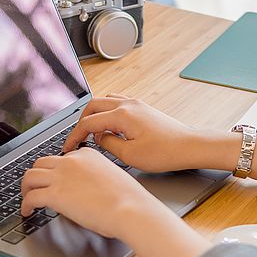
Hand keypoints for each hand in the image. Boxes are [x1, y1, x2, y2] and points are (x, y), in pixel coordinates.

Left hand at [20, 148, 160, 238]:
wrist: (131, 209)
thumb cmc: (129, 200)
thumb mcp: (112, 178)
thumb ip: (95, 178)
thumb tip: (85, 190)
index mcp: (87, 155)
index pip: (63, 158)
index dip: (55, 171)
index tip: (54, 180)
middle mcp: (71, 161)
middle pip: (41, 163)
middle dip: (35, 175)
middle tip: (34, 187)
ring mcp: (61, 176)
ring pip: (29, 176)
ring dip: (25, 188)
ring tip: (26, 198)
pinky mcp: (55, 194)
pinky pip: (30, 197)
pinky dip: (25, 205)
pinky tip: (27, 212)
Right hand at [62, 94, 215, 171]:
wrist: (189, 147)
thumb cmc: (164, 153)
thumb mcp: (130, 156)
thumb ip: (109, 144)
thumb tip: (99, 138)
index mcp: (122, 115)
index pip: (88, 123)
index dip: (74, 136)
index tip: (68, 147)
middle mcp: (128, 104)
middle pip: (93, 106)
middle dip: (81, 122)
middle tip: (77, 138)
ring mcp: (137, 104)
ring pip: (105, 101)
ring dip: (94, 114)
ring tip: (92, 132)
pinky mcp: (143, 108)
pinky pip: (118, 103)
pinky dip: (107, 112)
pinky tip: (110, 126)